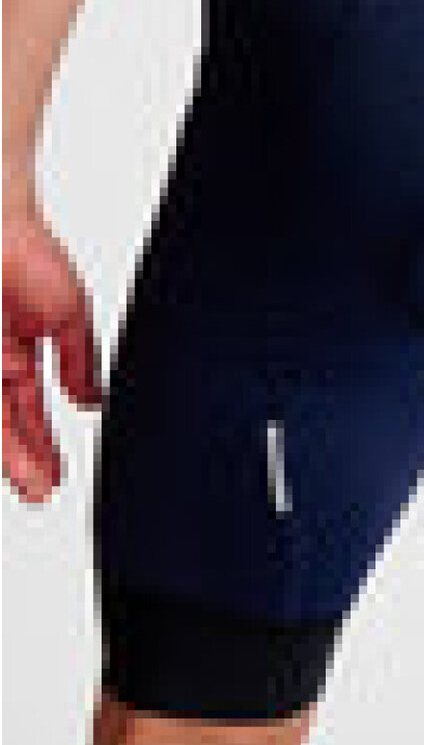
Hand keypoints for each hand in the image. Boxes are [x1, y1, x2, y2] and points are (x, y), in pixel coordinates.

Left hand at [3, 188, 102, 503]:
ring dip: (10, 451)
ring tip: (31, 481)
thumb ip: (80, 362)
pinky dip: (5, 428)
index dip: (39, 451)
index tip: (52, 482)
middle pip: (4, 425)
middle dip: (22, 461)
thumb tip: (93, 402)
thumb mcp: (69, 316)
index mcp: (12, 359)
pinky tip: (14, 446)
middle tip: (40, 493)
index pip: (25, 418)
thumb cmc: (28, 252)